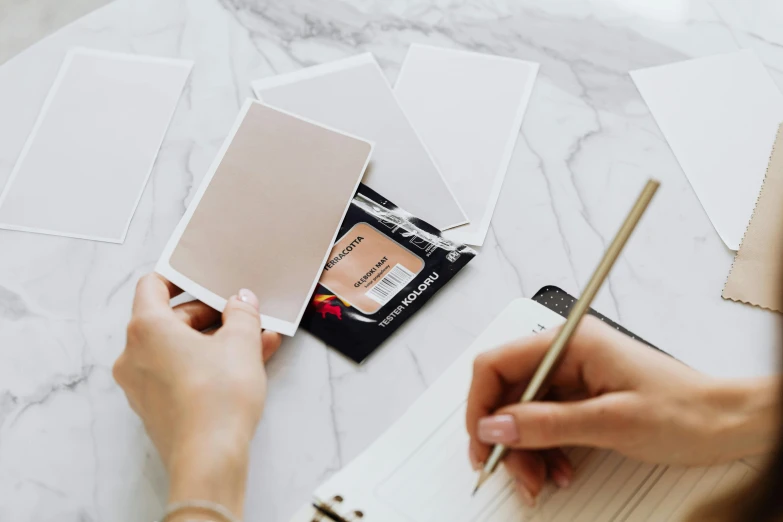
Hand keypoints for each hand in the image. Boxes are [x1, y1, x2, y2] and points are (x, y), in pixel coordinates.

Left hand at [113, 273, 280, 518]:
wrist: (210, 457)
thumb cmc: (217, 398)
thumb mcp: (241, 342)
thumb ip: (242, 313)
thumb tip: (241, 301)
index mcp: (147, 328)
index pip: (153, 286)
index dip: (179, 277)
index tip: (202, 277)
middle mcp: (134, 354)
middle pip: (169, 319)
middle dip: (210, 315)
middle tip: (241, 314)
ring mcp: (141, 384)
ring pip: (178, 349)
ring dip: (215, 341)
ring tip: (256, 340)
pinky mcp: (155, 407)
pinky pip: (180, 373)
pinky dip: (207, 364)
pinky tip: (246, 365)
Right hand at [466, 316, 777, 506]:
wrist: (726, 424)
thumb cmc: (686, 411)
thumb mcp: (612, 421)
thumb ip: (547, 423)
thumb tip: (496, 427)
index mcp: (571, 342)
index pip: (497, 363)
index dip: (481, 404)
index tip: (482, 442)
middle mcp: (566, 355)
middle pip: (506, 393)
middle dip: (506, 437)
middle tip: (515, 472)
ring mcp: (573, 376)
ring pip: (522, 413)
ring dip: (525, 450)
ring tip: (542, 478)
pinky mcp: (580, 397)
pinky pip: (544, 423)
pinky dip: (544, 450)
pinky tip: (558, 468)